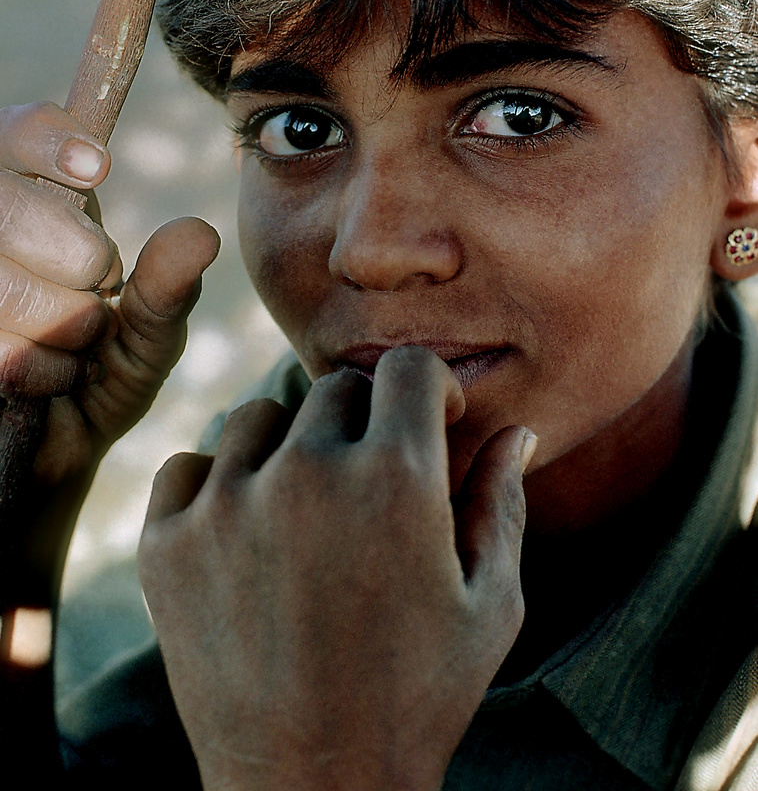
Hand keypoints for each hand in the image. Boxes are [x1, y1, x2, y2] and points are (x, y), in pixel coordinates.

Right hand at [0, 102, 219, 488]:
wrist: (49, 460)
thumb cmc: (99, 381)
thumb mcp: (148, 338)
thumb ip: (169, 288)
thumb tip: (199, 233)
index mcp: (33, 205)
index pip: (17, 133)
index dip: (49, 141)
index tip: (98, 169)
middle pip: (6, 202)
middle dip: (71, 254)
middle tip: (96, 293)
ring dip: (55, 321)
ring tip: (75, 349)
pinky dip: (29, 365)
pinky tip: (42, 382)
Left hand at [139, 347, 529, 790]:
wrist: (312, 790)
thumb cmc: (418, 698)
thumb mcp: (490, 604)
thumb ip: (503, 503)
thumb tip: (518, 432)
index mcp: (396, 479)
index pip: (404, 367)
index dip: (425, 387)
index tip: (428, 419)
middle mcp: (307, 473)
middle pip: (335, 390)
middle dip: (364, 422)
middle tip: (370, 483)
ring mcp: (228, 505)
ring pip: (260, 417)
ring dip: (289, 446)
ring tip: (308, 508)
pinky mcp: (167, 542)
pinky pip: (191, 464)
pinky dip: (218, 482)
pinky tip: (247, 529)